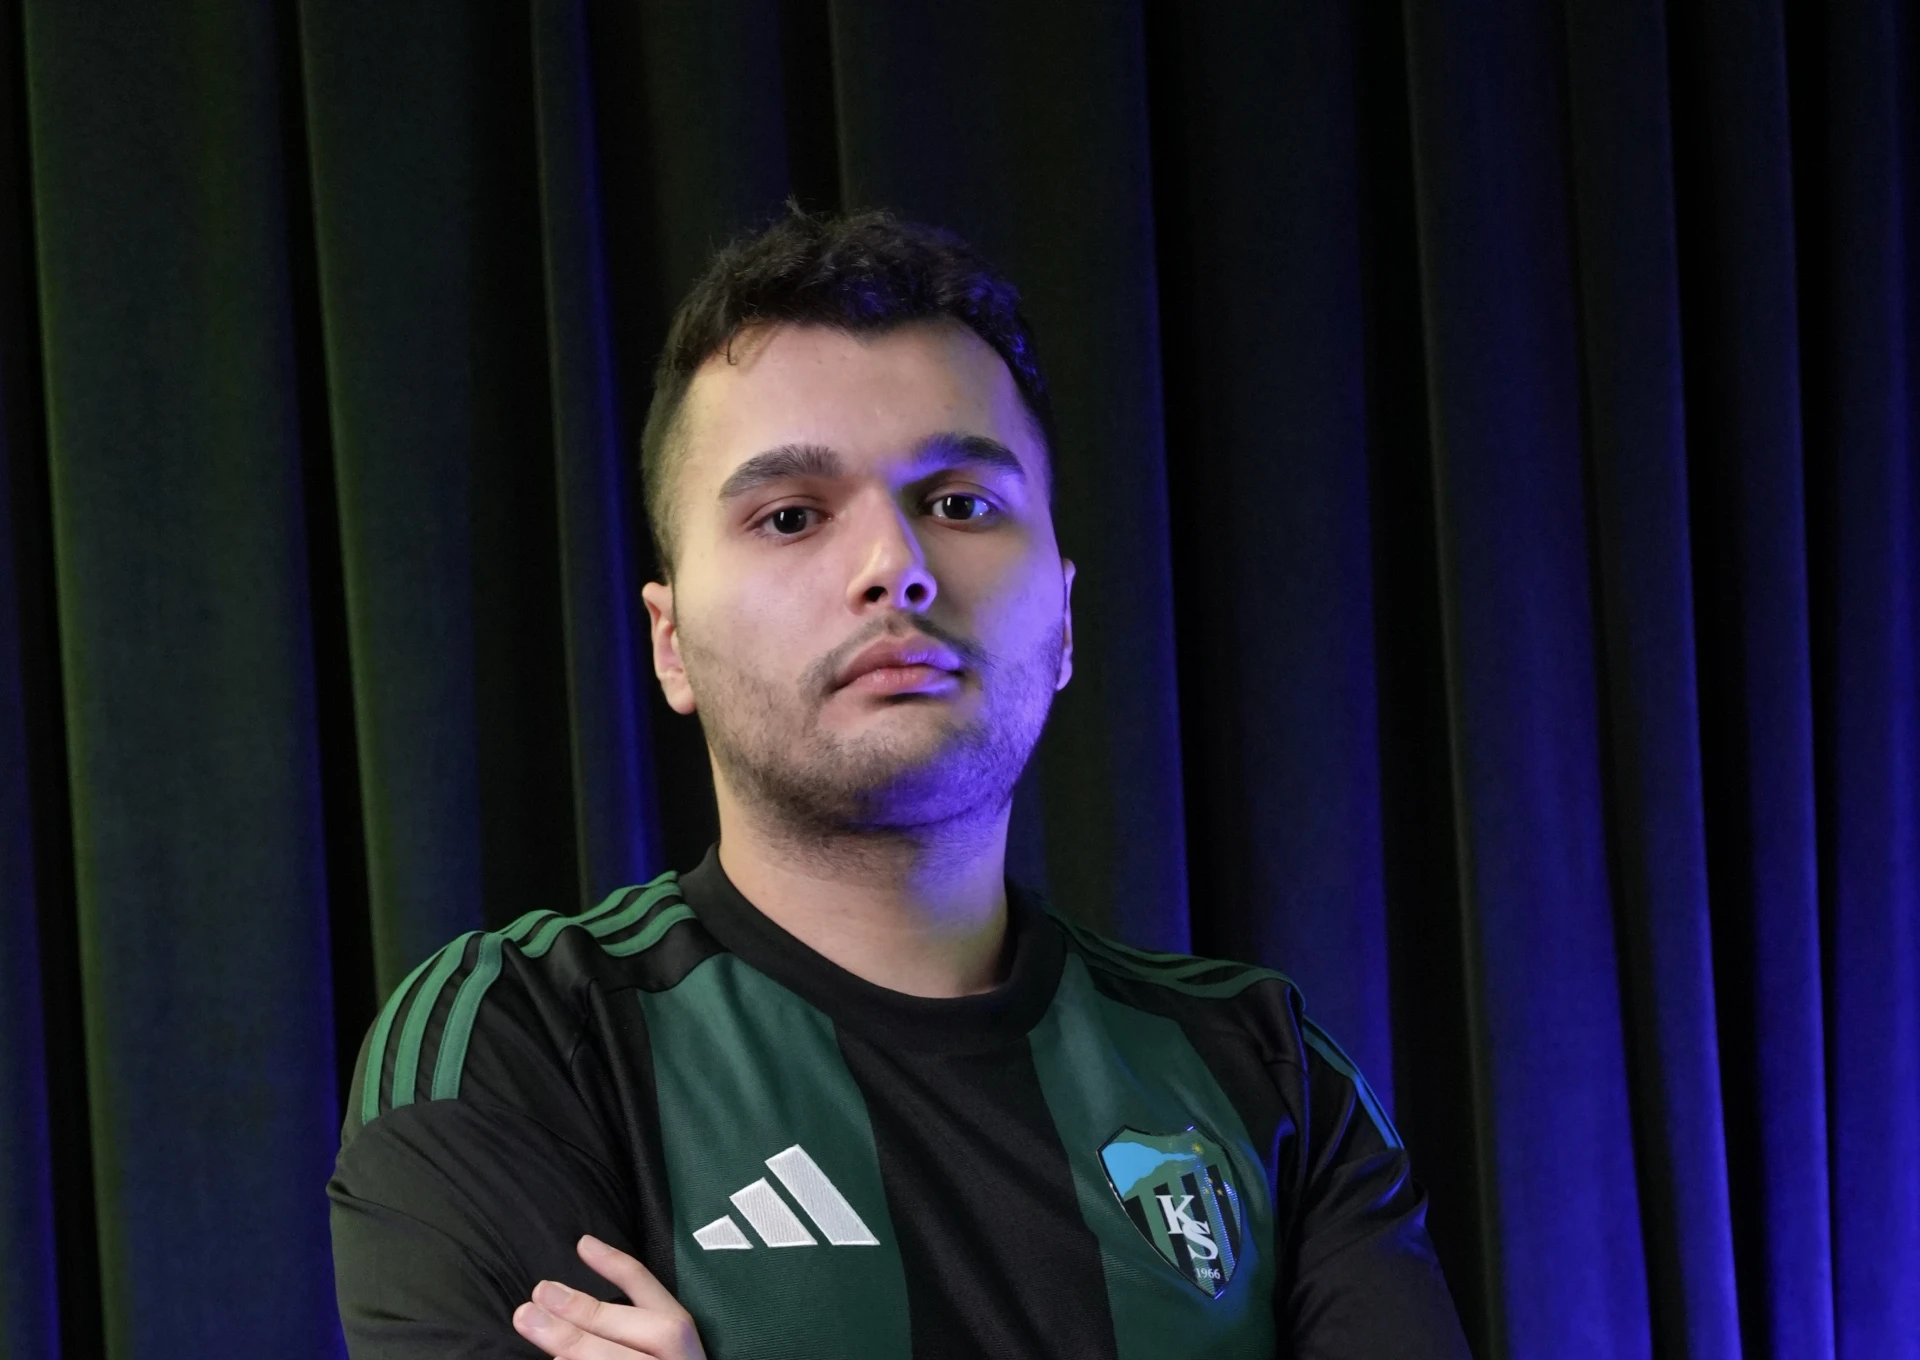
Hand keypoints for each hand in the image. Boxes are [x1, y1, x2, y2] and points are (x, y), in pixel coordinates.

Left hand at [512, 1234, 707, 1359]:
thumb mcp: (653, 1351)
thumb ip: (624, 1335)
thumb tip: (561, 1306)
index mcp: (686, 1351)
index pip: (660, 1302)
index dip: (622, 1270)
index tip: (582, 1245)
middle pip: (641, 1334)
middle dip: (587, 1313)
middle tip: (535, 1297)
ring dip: (574, 1345)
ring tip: (529, 1323)